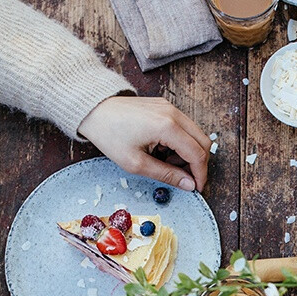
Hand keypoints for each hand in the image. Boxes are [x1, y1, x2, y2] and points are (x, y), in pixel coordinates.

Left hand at [79, 95, 211, 192]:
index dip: (200, 174)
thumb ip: (166, 175)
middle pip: (203, 142)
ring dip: (188, 153)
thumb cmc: (109, 135)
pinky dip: (181, 142)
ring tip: (167, 163)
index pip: (197, 154)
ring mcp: (170, 107)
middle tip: (185, 178)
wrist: (93, 110)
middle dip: (198, 164)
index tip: (197, 188)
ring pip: (195, 134)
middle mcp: (173, 113)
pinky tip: (163, 150)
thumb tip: (189, 185)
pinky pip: (184, 126)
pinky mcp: (165, 106)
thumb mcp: (136, 163)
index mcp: (167, 127)